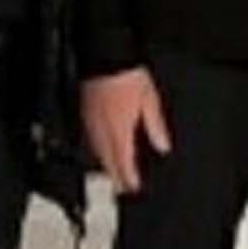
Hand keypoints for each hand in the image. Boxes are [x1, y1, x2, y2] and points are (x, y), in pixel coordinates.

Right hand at [83, 68, 172, 195]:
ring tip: (112, 176)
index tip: (133, 189)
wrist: (105, 58)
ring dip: (105, 166)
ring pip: (97, 153)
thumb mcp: (150, 101)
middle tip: (122, 190)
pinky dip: (96, 150)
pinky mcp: (84, 113)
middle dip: (115, 178)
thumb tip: (163, 147)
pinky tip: (100, 151)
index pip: (124, 163)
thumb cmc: (128, 76)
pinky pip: (89, 140)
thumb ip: (155, 127)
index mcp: (120, 131)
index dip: (129, 178)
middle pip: (108, 162)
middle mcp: (103, 131)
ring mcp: (91, 123)